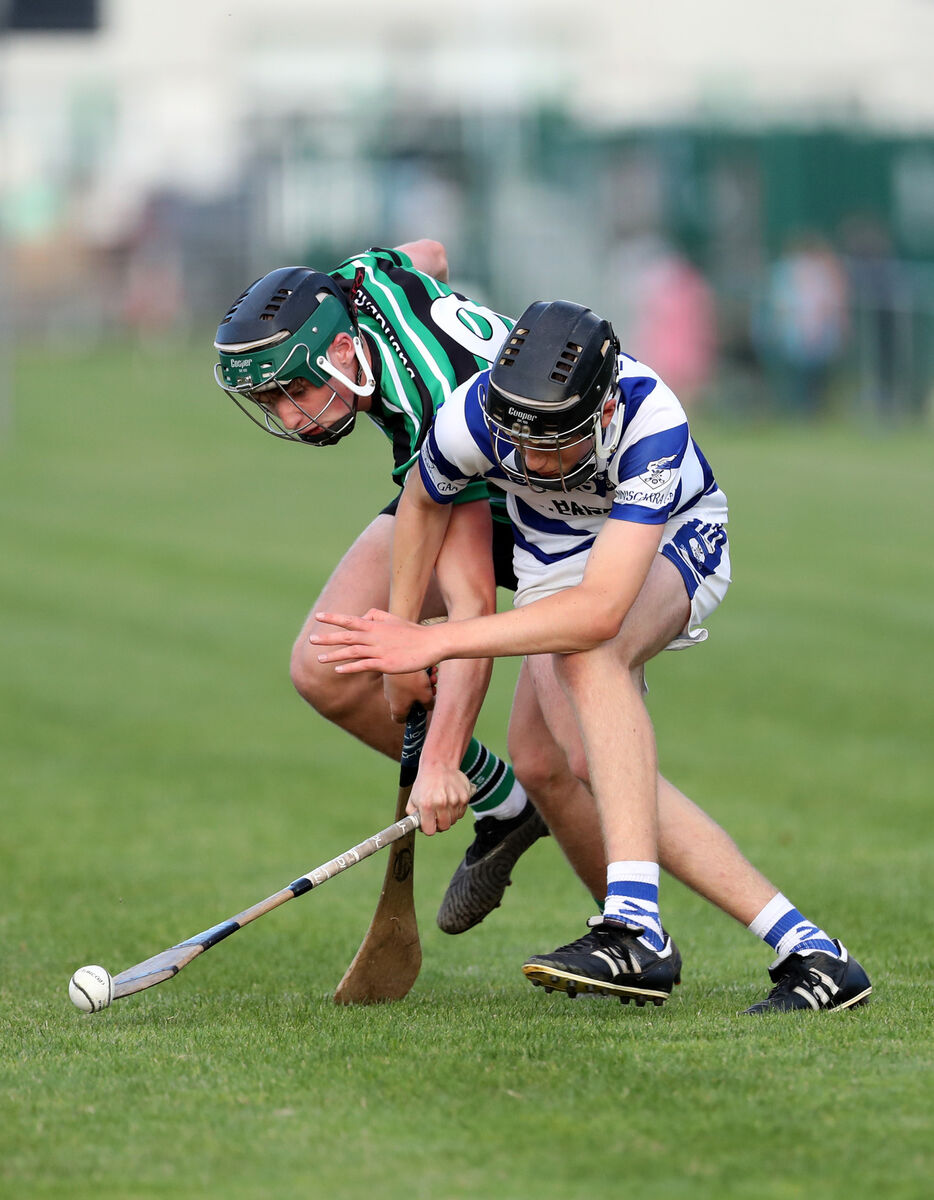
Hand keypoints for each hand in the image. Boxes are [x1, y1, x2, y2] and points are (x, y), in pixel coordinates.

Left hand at [311, 609, 441, 674]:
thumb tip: (362, 617)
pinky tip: (338, 670)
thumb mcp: (393, 619)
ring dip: (334, 655)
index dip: (333, 618)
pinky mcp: (386, 664)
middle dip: (328, 638)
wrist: (431, 643)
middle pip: (346, 636)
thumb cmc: (412, 632)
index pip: (350, 620)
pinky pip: (364, 665)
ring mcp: (379, 650)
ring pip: (352, 652)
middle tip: (311, 639)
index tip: (319, 616)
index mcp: (375, 625)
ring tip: (319, 659)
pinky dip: (350, 667)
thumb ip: (376, 616)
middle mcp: (374, 636)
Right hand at [384, 671, 434, 723]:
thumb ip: (428, 705)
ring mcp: (390, 685)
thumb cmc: (412, 680)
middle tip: (433, 688)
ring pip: (410, 688)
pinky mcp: (391, 674)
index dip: (411, 717)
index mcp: (397, 708)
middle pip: (409, 702)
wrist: (399, 656)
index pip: (400, 719)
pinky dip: (417, 675)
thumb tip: (428, 706)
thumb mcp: (426, 695)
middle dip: (423, 695)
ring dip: (423, 684)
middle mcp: (390, 698)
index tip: (422, 710)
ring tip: (433, 676)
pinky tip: (429, 668)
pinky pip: (406, 678)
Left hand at [406, 761, 472, 834]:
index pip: (430, 830)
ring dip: (449, 816)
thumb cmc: (425, 782)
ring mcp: (455, 800)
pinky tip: (451, 800)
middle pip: (444, 827)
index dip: (429, 828)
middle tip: (436, 815)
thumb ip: (413, 815)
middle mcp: (442, 803)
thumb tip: (419, 827)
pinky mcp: (465, 797)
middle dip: (440, 823)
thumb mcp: (412, 798)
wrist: (439, 764)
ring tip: (443, 804)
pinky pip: (461, 812)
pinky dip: (456, 809)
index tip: (429, 824)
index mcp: (427, 805)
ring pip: (454, 820)